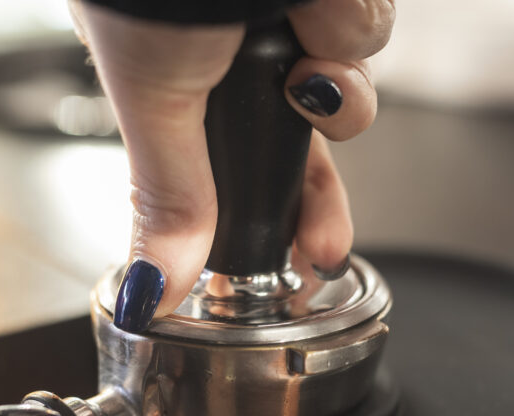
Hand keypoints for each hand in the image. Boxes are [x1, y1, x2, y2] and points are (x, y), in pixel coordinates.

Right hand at [70, 0, 394, 331]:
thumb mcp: (154, 97)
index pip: (239, 158)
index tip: (305, 260)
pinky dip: (344, 16)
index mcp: (184, 66)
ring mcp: (289, 5)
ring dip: (331, 69)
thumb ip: (165, 197)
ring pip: (348, 75)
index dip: (281, 210)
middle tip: (325, 238)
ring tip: (300, 41)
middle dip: (319, 176)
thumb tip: (144, 288)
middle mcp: (238, 35)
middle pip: (307, 130)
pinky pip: (369, 23)